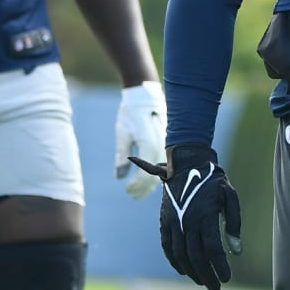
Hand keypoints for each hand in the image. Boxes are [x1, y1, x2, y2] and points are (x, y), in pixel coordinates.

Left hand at [115, 81, 166, 198]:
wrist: (146, 95)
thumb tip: (119, 176)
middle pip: (156, 177)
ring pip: (162, 172)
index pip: (145, 174)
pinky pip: (165, 164)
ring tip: (139, 190)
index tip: (127, 189)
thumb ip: (122, 156)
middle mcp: (162, 147)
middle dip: (143, 188)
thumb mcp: (123, 133)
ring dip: (151, 183)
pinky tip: (149, 178)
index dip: (136, 185)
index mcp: (149, 145)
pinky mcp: (169, 143)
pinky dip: (157, 173)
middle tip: (132, 194)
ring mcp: (168, 145)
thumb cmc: (132, 113)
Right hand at [129, 144, 242, 289]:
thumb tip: (236, 251)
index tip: (227, 278)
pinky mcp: (165, 220)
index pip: (212, 248)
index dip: (219, 266)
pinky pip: (167, 246)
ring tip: (202, 281)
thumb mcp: (229, 195)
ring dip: (191, 271)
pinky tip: (184, 270)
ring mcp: (173, 221)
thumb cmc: (213, 179)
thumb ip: (233, 222)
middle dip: (206, 275)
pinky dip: (174, 261)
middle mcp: (187, 220)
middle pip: (195, 256)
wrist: (187, 162)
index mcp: (205, 214)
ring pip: (180, 254)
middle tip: (216, 288)